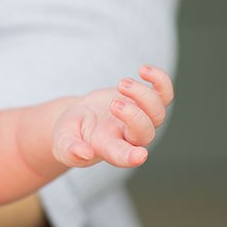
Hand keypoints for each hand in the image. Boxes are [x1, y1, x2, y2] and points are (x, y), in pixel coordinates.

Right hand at [53, 65, 173, 168]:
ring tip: (121, 83)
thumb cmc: (71, 134)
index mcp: (108, 148)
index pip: (123, 156)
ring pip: (157, 113)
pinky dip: (160, 81)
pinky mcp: (144, 102)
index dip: (131, 157)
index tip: (139, 156)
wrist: (80, 120)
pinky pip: (164, 93)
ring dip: (143, 96)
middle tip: (113, 104)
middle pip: (145, 132)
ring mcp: (141, 120)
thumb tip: (84, 153)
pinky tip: (143, 70)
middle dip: (133, 117)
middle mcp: (129, 137)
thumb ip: (70, 149)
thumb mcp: (63, 142)